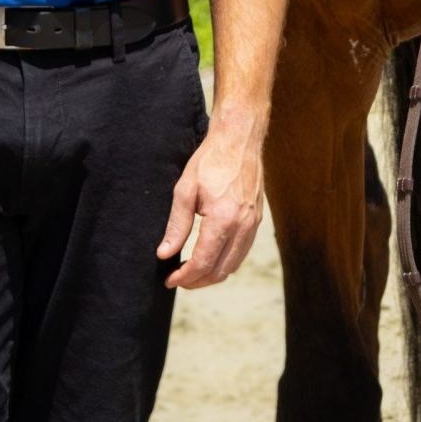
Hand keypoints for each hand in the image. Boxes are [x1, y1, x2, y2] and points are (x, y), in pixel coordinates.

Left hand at [157, 115, 263, 289]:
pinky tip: (211, 258)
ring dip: (212, 275)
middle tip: (178, 279)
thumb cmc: (210, 161)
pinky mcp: (256, 222)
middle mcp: (242, 227)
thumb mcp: (185, 189)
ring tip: (191, 273)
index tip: (169, 279)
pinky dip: (226, 263)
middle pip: (219, 271)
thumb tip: (164, 253)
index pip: (203, 262)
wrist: (239, 140)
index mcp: (223, 219)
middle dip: (197, 281)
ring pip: (233, 266)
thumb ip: (177, 225)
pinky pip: (241, 253)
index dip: (185, 276)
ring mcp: (253, 226)